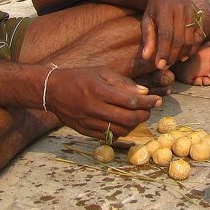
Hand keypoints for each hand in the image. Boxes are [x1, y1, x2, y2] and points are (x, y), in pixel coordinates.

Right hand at [43, 66, 161, 137]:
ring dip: (134, 125)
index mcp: (99, 91)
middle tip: (149, 109)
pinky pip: (108, 136)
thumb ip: (123, 83)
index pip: (130, 101)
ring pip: (120, 131)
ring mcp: (88, 122)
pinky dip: (120, 132)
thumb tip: (143, 93)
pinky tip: (124, 123)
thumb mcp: (102, 72)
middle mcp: (94, 108)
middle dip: (144, 115)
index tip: (157, 100)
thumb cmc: (79, 76)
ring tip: (138, 115)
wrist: (51, 90)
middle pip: (127, 119)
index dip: (147, 102)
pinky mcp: (84, 131)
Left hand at [140, 0, 202, 68]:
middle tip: (166, 66)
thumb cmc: (153, 9)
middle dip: (173, 55)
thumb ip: (147, 38)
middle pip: (179, 38)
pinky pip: (198, 36)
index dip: (164, 51)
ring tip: (173, 61)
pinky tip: (184, 56)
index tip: (159, 65)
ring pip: (190, 39)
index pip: (166, 35)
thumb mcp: (146, 21)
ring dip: (182, 54)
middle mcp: (181, 10)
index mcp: (165, 10)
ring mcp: (192, 12)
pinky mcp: (198, 16)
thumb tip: (146, 57)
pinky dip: (193, 48)